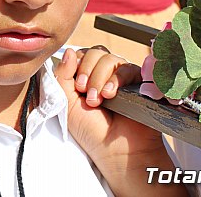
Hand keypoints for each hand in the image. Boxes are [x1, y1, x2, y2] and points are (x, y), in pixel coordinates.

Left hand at [54, 47, 186, 196]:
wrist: (116, 149)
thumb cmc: (91, 130)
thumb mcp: (67, 103)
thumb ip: (62, 76)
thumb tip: (68, 51)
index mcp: (86, 77)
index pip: (80, 55)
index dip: (77, 66)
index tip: (78, 87)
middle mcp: (104, 74)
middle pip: (94, 53)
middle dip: (88, 72)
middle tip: (88, 95)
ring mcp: (121, 77)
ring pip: (109, 58)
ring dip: (100, 78)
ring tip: (99, 99)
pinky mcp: (138, 82)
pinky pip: (127, 68)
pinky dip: (116, 79)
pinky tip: (111, 95)